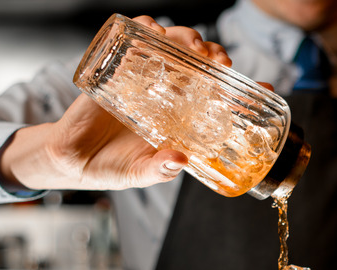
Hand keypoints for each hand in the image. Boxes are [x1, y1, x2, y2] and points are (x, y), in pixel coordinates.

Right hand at [0, 15, 232, 191]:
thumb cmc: (113, 167)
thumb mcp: (142, 173)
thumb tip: (179, 159)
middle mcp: (167, 94)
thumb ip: (161, 169)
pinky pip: (133, 41)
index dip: (241, 89)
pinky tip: (152, 29)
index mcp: (182, 117)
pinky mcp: (116, 70)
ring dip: (186, 38)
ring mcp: (143, 79)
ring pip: (171, 46)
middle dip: (214, 55)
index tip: (264, 86)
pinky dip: (144, 28)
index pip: (218, 96)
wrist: (72, 160)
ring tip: (192, 45)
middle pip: (199, 63)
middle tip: (220, 61)